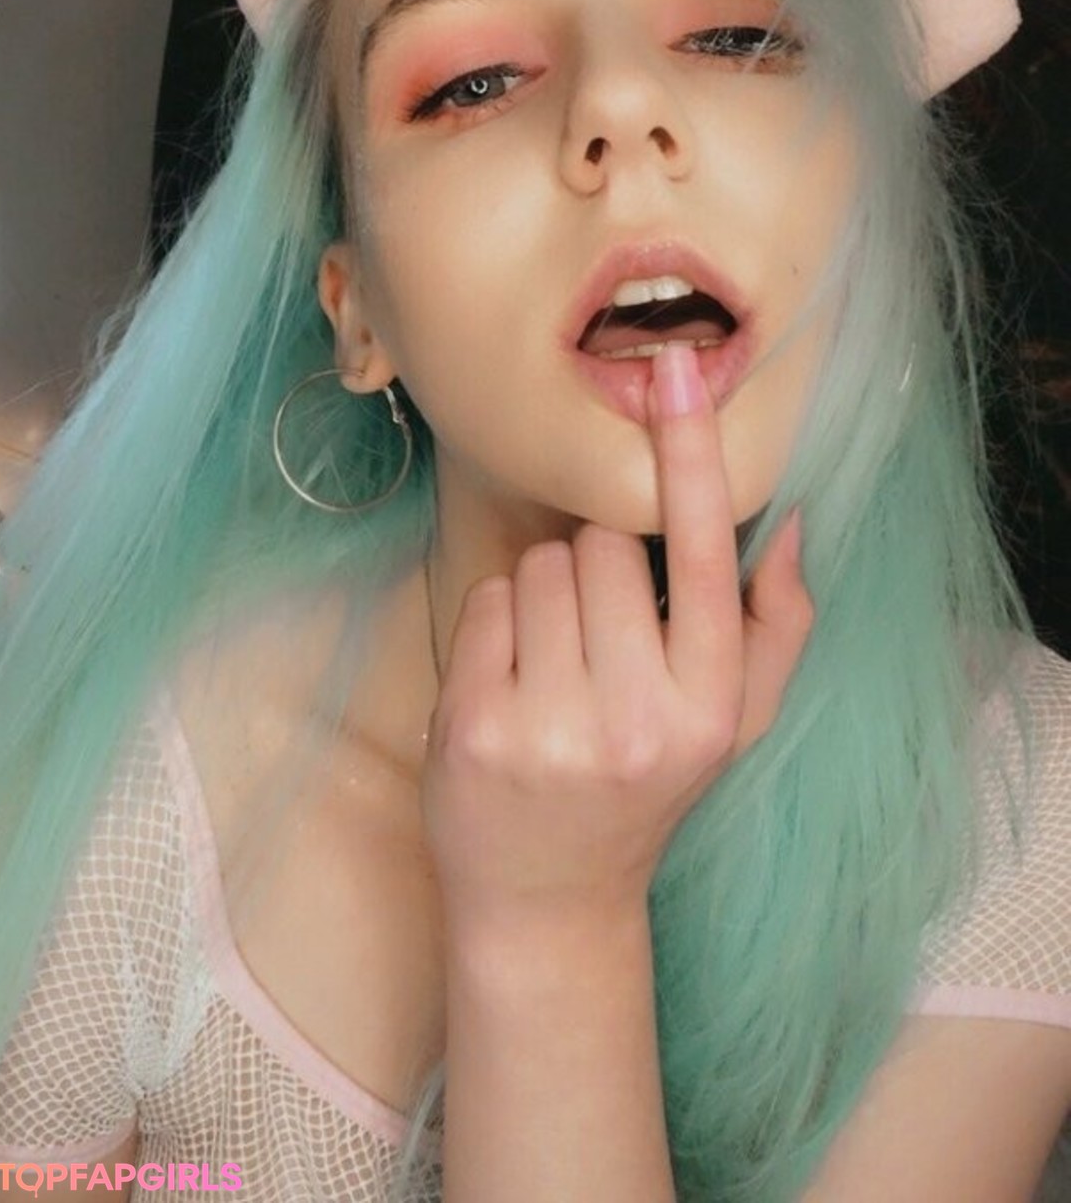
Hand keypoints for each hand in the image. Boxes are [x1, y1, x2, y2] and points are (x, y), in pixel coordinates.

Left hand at [420, 343, 813, 931]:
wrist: (549, 901)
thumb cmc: (644, 787)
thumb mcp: (731, 724)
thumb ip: (774, 626)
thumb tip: (792, 523)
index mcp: (709, 706)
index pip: (708, 555)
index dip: (691, 455)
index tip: (675, 366)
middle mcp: (636, 718)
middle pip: (606, 546)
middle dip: (599, 570)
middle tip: (598, 644)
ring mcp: (551, 726)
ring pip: (541, 565)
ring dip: (543, 595)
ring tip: (554, 666)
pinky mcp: (475, 729)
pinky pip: (485, 601)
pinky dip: (493, 624)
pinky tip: (509, 682)